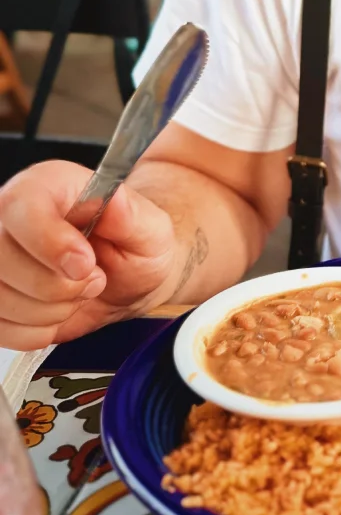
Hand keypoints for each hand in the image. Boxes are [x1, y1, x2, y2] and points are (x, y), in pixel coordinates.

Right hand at [0, 160, 176, 350]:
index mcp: (48, 184)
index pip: (22, 207)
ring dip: (50, 310)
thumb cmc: (136, 247)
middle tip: (93, 278)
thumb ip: (132, 216)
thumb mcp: (150, 229)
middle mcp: (11, 215)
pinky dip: (36, 330)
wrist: (128, 279)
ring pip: (0, 298)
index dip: (51, 243)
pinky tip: (58, 311)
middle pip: (3, 259)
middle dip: (58, 286)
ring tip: (78, 292)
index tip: (85, 265)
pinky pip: (1, 328)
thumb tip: (114, 202)